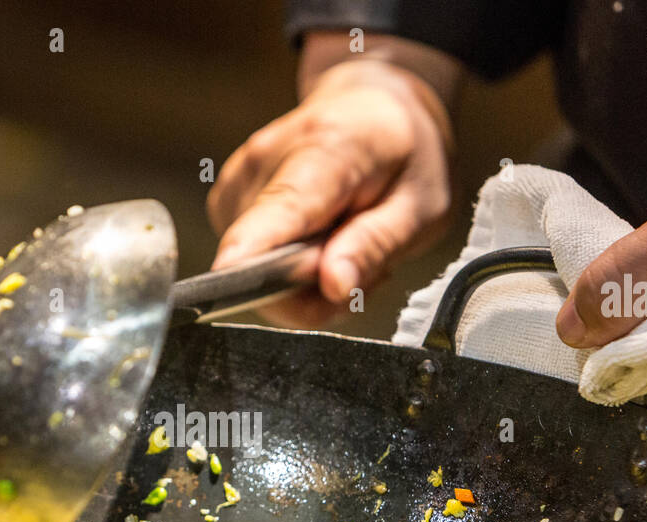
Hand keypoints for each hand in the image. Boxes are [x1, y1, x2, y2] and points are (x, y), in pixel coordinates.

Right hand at [207, 38, 456, 327]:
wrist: (370, 106)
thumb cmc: (402, 155)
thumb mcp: (420, 206)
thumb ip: (375, 245)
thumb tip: (333, 285)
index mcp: (325, 149)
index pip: (279, 209)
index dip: (253, 254)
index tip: (229, 280)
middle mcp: (265, 159)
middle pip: (264, 260)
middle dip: (311, 290)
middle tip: (361, 267)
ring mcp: (238, 178)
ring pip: (255, 271)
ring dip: (302, 282)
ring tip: (343, 245)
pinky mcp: (226, 198)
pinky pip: (250, 262)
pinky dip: (286, 269)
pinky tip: (318, 241)